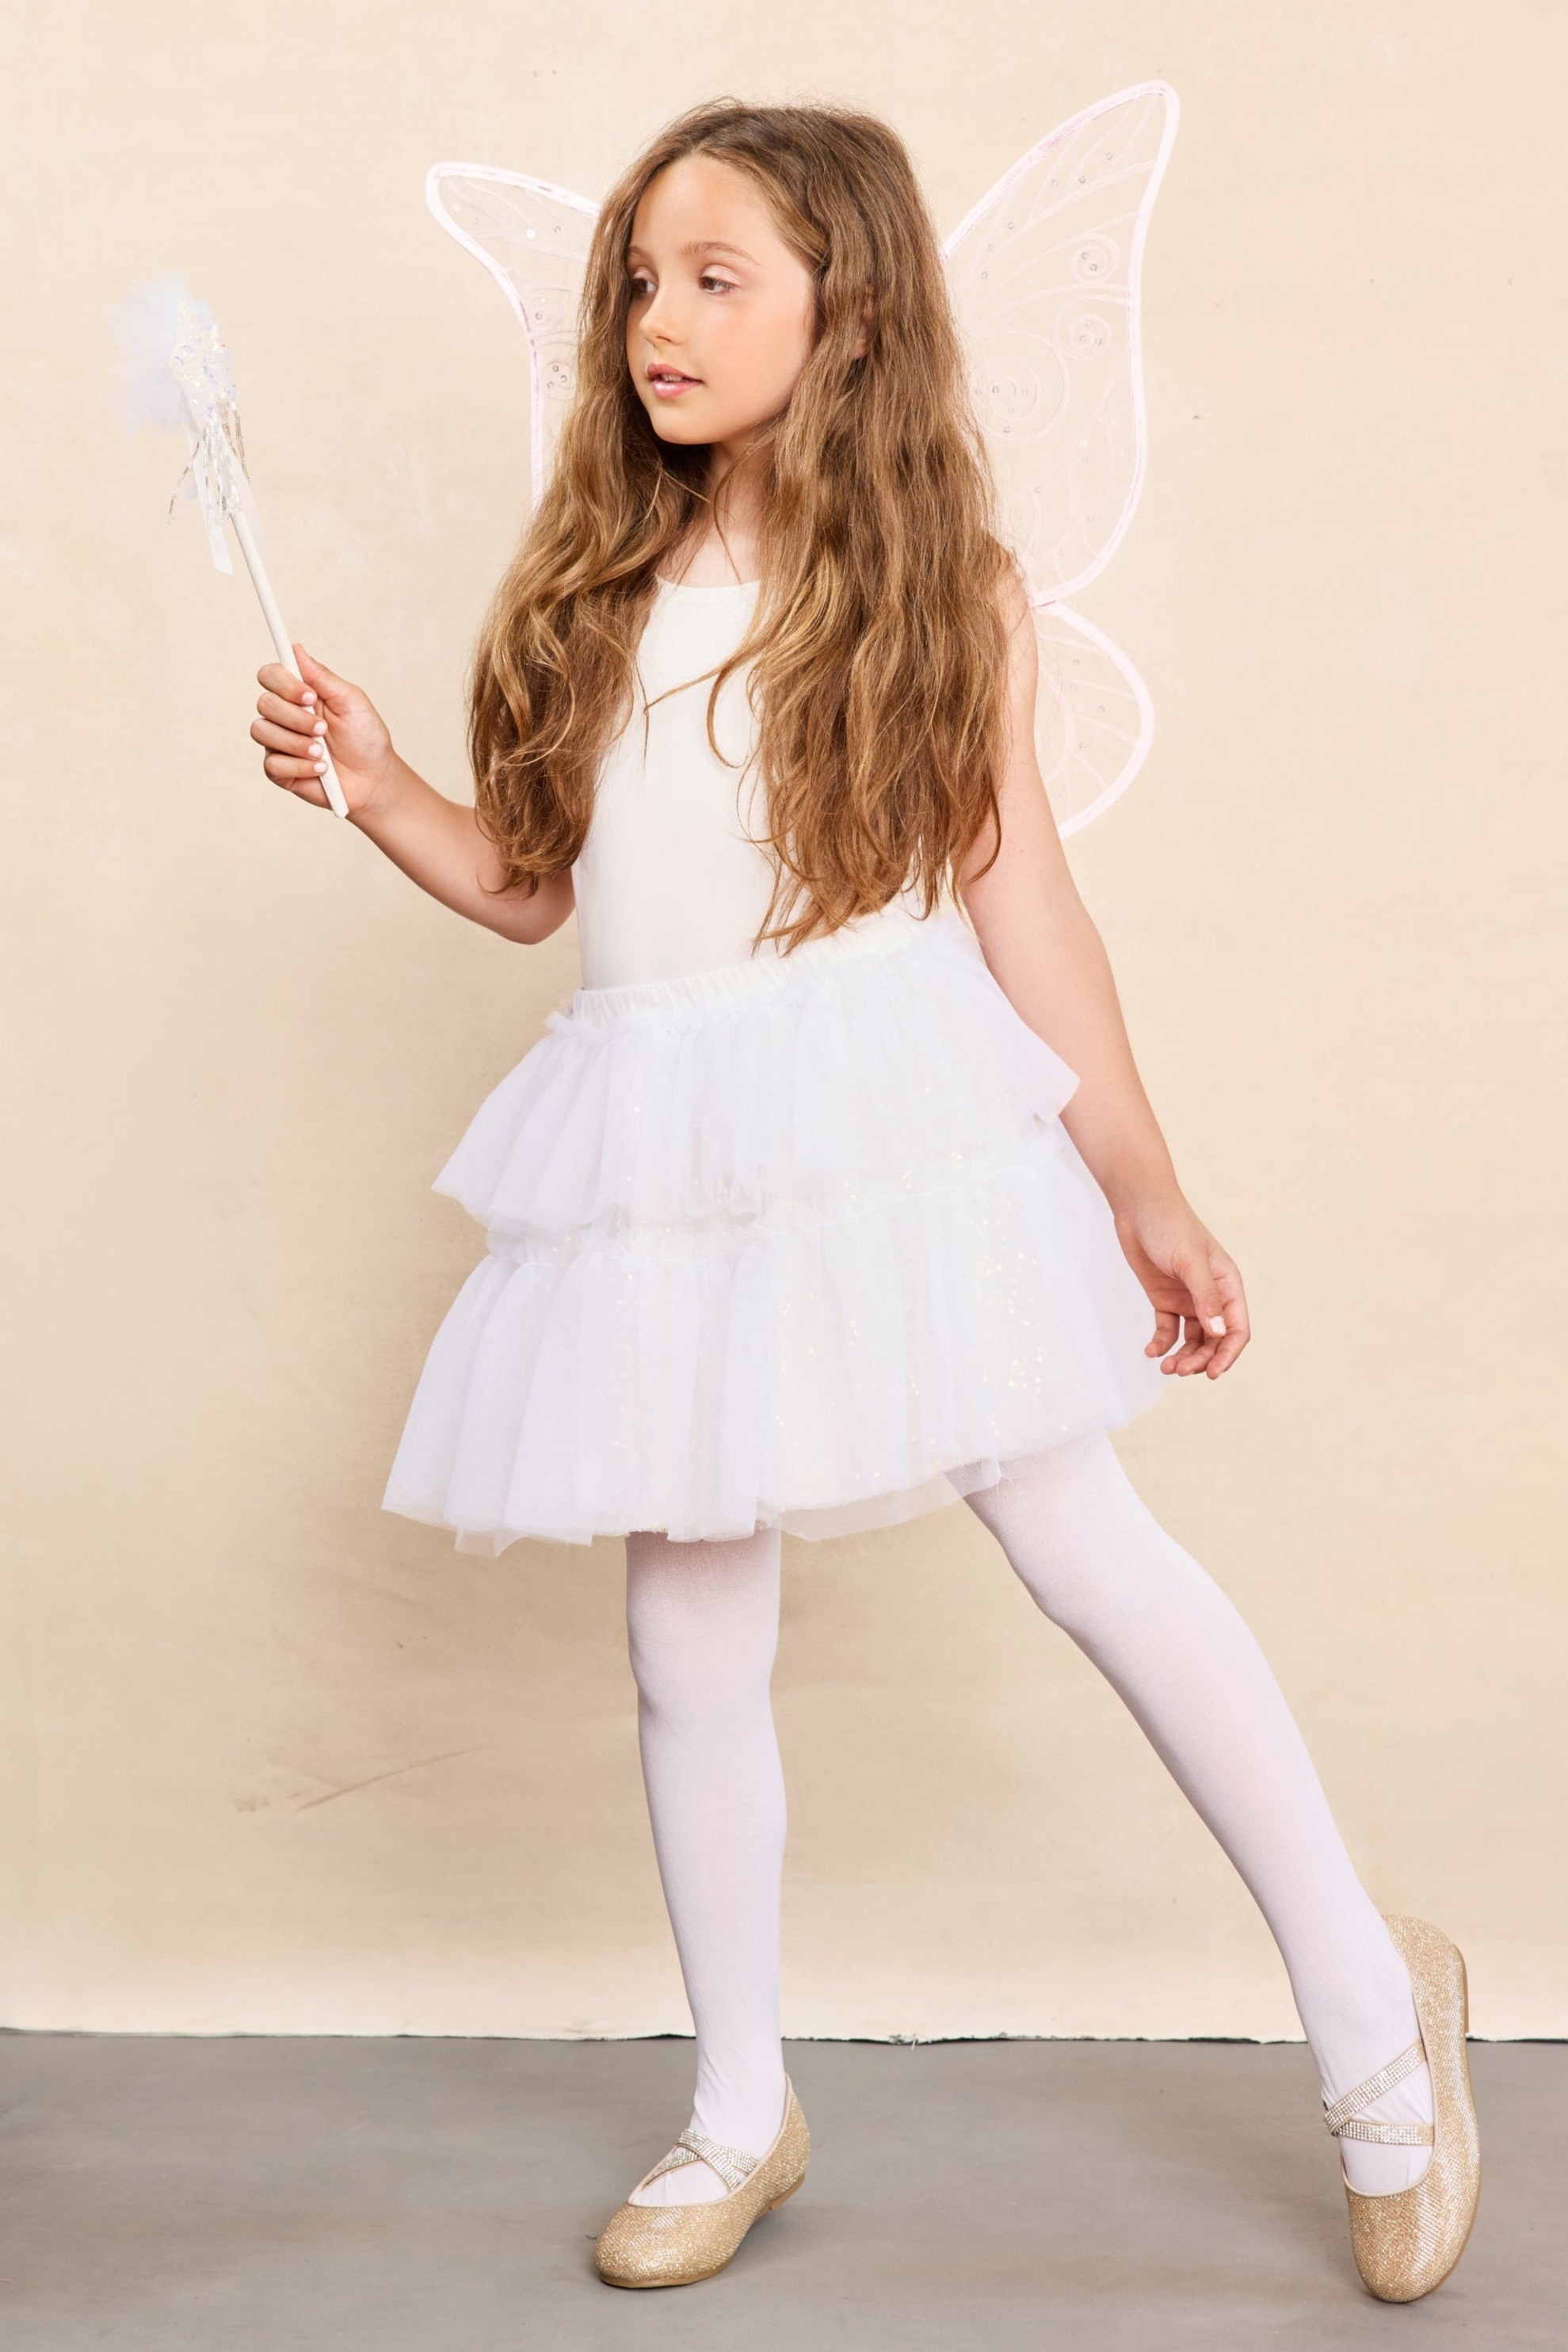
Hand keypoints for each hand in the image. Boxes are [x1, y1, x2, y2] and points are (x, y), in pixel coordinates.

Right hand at [251, 644, 396, 817]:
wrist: (373, 780)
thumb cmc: (365, 738)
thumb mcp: (351, 702)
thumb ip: (322, 677)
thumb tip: (296, 648)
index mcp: (299, 694)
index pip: (270, 675)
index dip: (284, 683)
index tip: (310, 696)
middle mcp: (284, 715)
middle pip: (264, 703)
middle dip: (297, 718)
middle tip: (323, 729)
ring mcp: (278, 742)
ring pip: (262, 731)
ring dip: (297, 743)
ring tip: (322, 752)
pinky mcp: (279, 769)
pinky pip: (273, 763)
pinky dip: (301, 766)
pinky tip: (320, 770)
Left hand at [1114, 1195, 1250, 1378]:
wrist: (1139, 1208)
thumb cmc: (1170, 1227)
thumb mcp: (1190, 1262)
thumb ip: (1206, 1297)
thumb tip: (1219, 1334)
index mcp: (1228, 1285)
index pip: (1237, 1329)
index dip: (1228, 1354)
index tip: (1212, 1373)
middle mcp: (1212, 1296)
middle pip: (1214, 1341)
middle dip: (1201, 1360)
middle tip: (1179, 1370)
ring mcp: (1188, 1299)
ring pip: (1192, 1340)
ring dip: (1183, 1356)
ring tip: (1165, 1367)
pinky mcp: (1165, 1300)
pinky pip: (1168, 1330)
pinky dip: (1162, 1344)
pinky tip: (1151, 1352)